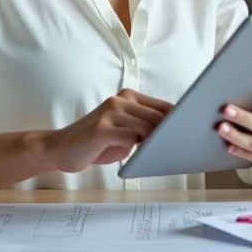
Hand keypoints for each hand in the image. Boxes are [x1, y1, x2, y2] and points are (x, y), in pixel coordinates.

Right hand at [50, 89, 171, 172]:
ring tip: (159, 151)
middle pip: (157, 116)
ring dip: (155, 142)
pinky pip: (130, 137)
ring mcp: (109, 113)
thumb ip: (144, 128)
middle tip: (179, 145)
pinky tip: (139, 154)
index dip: (178, 119)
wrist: (60, 148)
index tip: (191, 130)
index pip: (162, 106)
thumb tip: (170, 134)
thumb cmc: (96, 143)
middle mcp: (118, 101)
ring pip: (146, 127)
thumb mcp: (124, 131)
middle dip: (169, 132)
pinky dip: (139, 147)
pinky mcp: (101, 130)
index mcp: (127, 97)